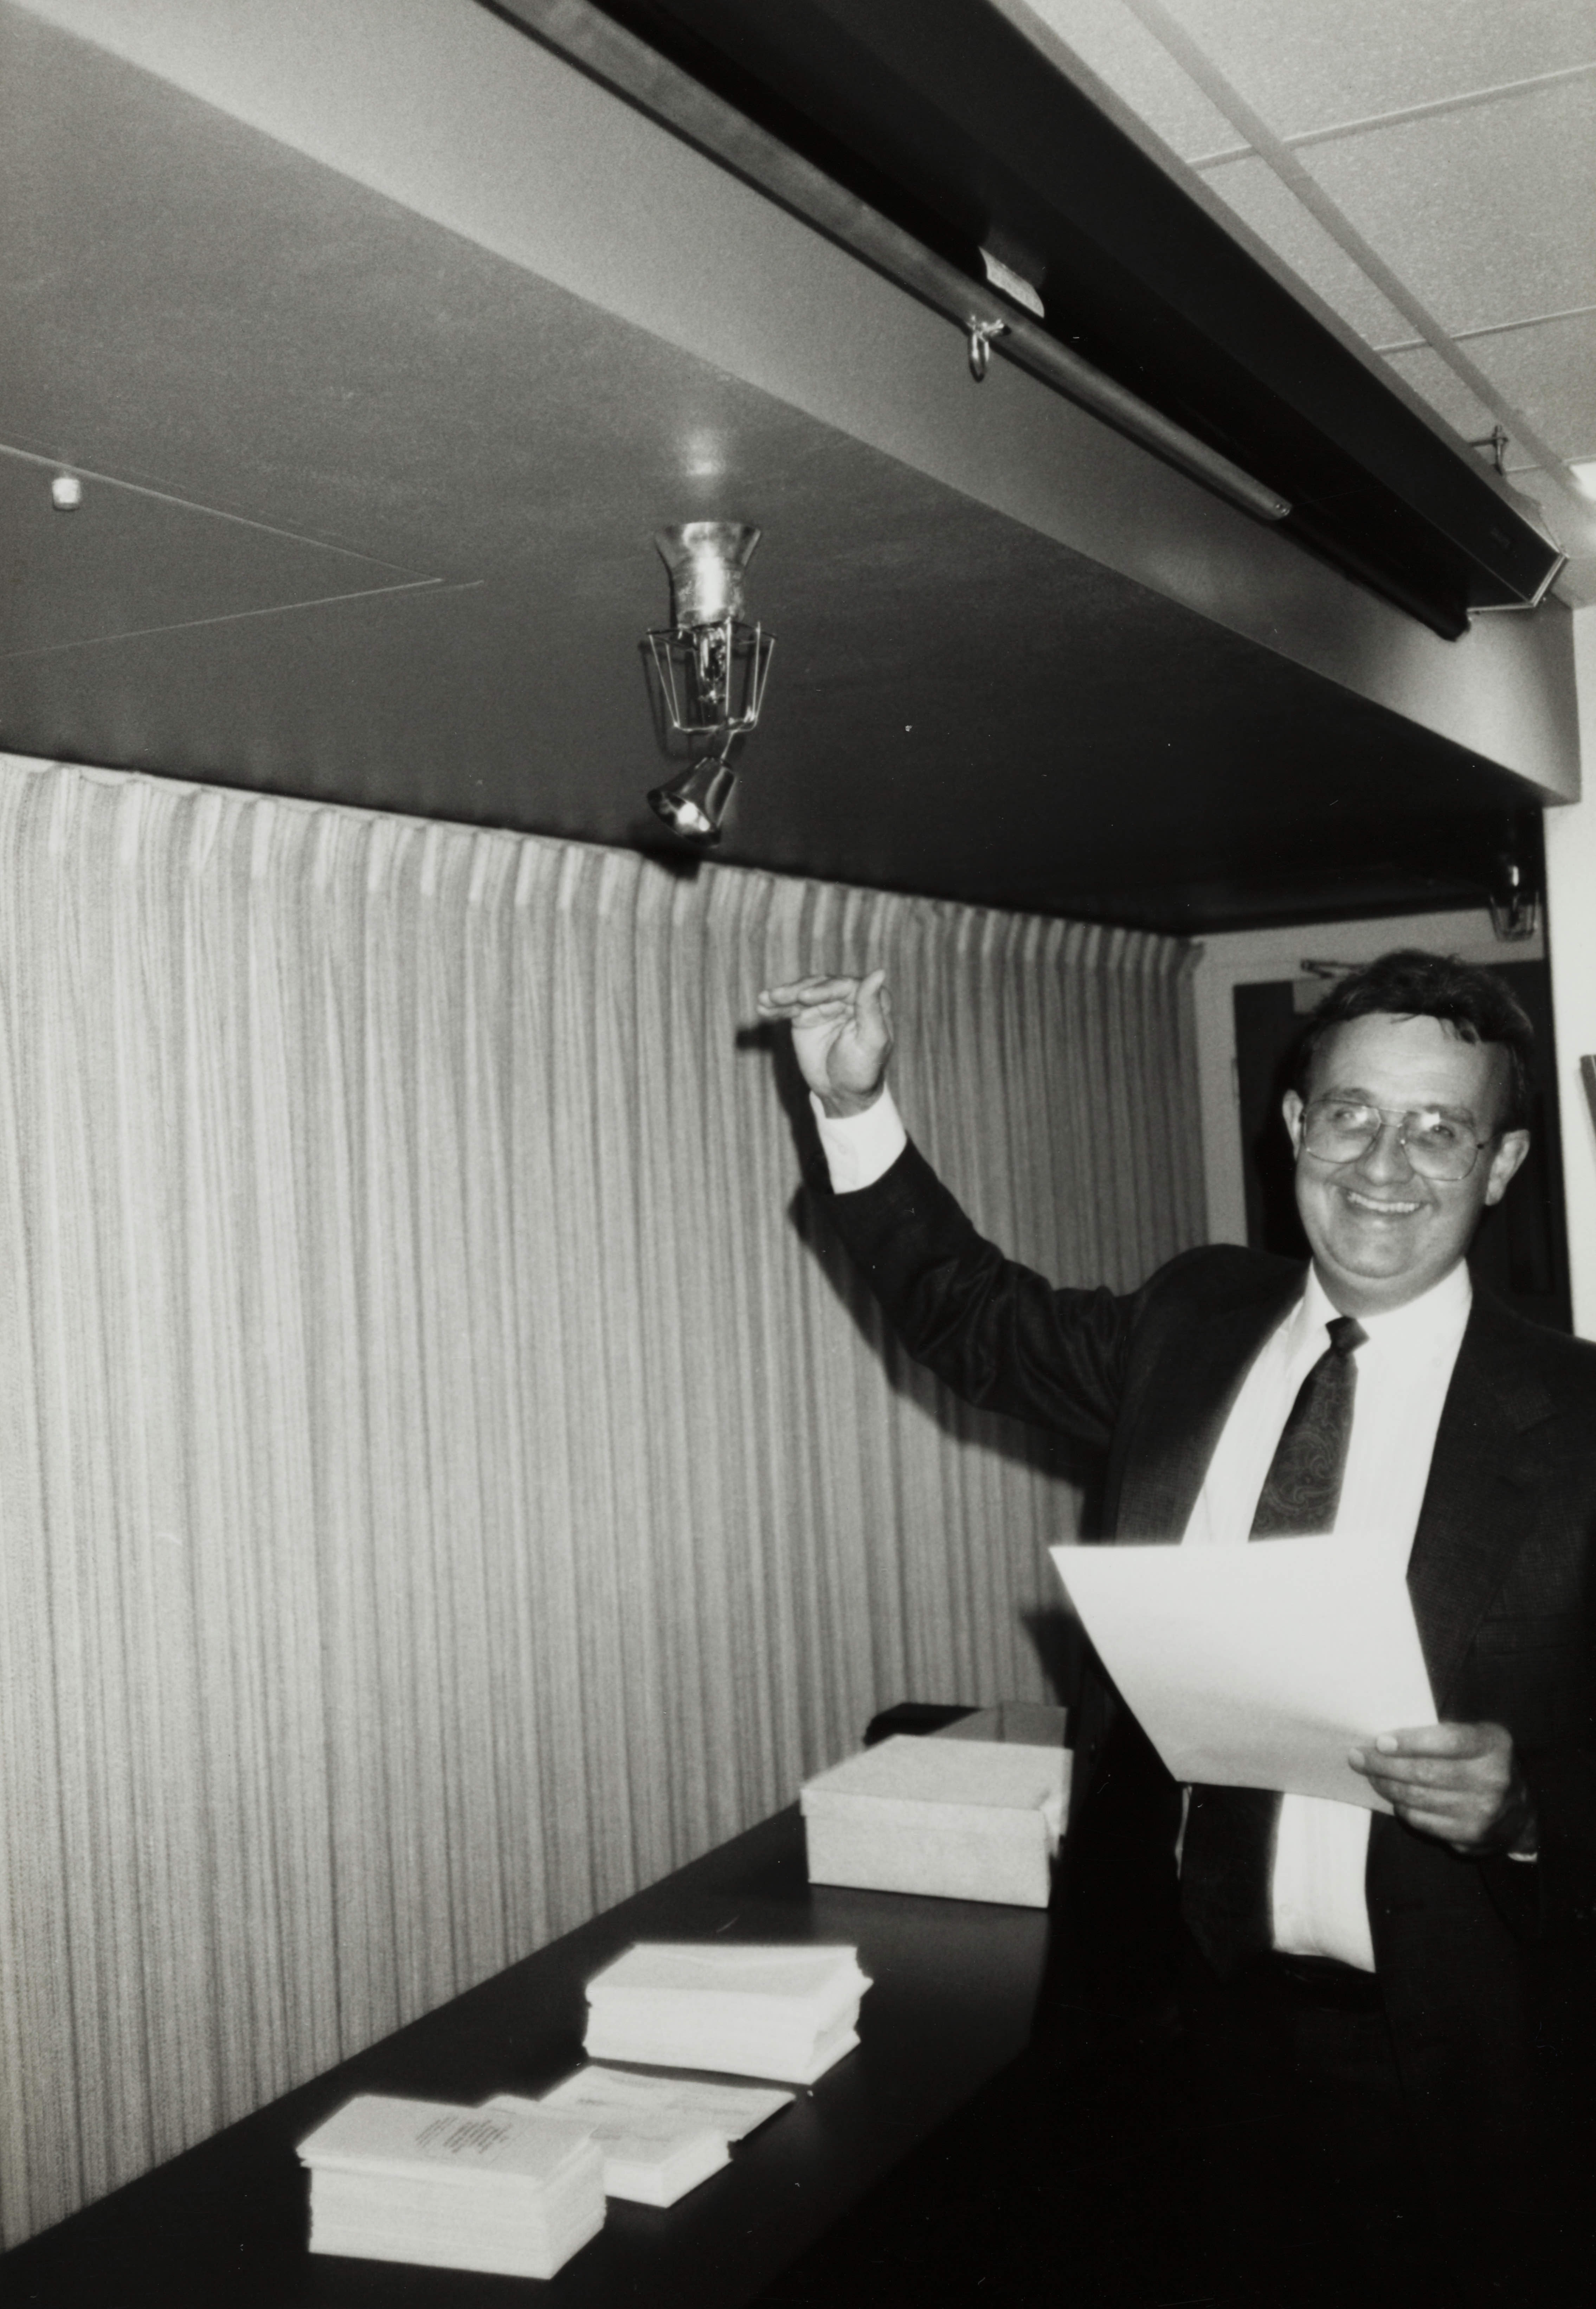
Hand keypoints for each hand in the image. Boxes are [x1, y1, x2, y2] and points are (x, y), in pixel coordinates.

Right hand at [756, 970, 893, 1116]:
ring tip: (764, 1000)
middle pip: (818, 986)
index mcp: (869, 999)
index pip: (844, 986)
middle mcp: (847, 997)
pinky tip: (762, 1007)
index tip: (803, 997)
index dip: (823, 989)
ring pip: (801, 993)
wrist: (842, 1093)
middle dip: (795, 991)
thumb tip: (879, 972)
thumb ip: (872, 1007)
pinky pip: (789, 1008)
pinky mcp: (806, 1016)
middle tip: (775, 997)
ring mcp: (824, 1005)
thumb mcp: (872, 1041)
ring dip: (781, 996)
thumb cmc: (862, 1070)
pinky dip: (775, 1008)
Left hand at [1348, 1721, 1536, 1855]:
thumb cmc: (1485, 1764)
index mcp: (1494, 1746)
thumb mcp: (1477, 1737)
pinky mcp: (1471, 1837)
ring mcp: (1483, 1812)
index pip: (1447, 1741)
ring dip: (1386, 1786)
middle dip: (1383, 1765)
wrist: (1520, 1812)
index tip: (1380, 1742)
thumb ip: (1443, 1734)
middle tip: (1358, 1757)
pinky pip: (1423, 1822)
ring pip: (1419, 1799)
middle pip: (1425, 1773)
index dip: (1410, 1742)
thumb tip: (1386, 1739)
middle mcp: (1493, 1780)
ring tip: (1371, 1775)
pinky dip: (1403, 1809)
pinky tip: (1395, 1798)